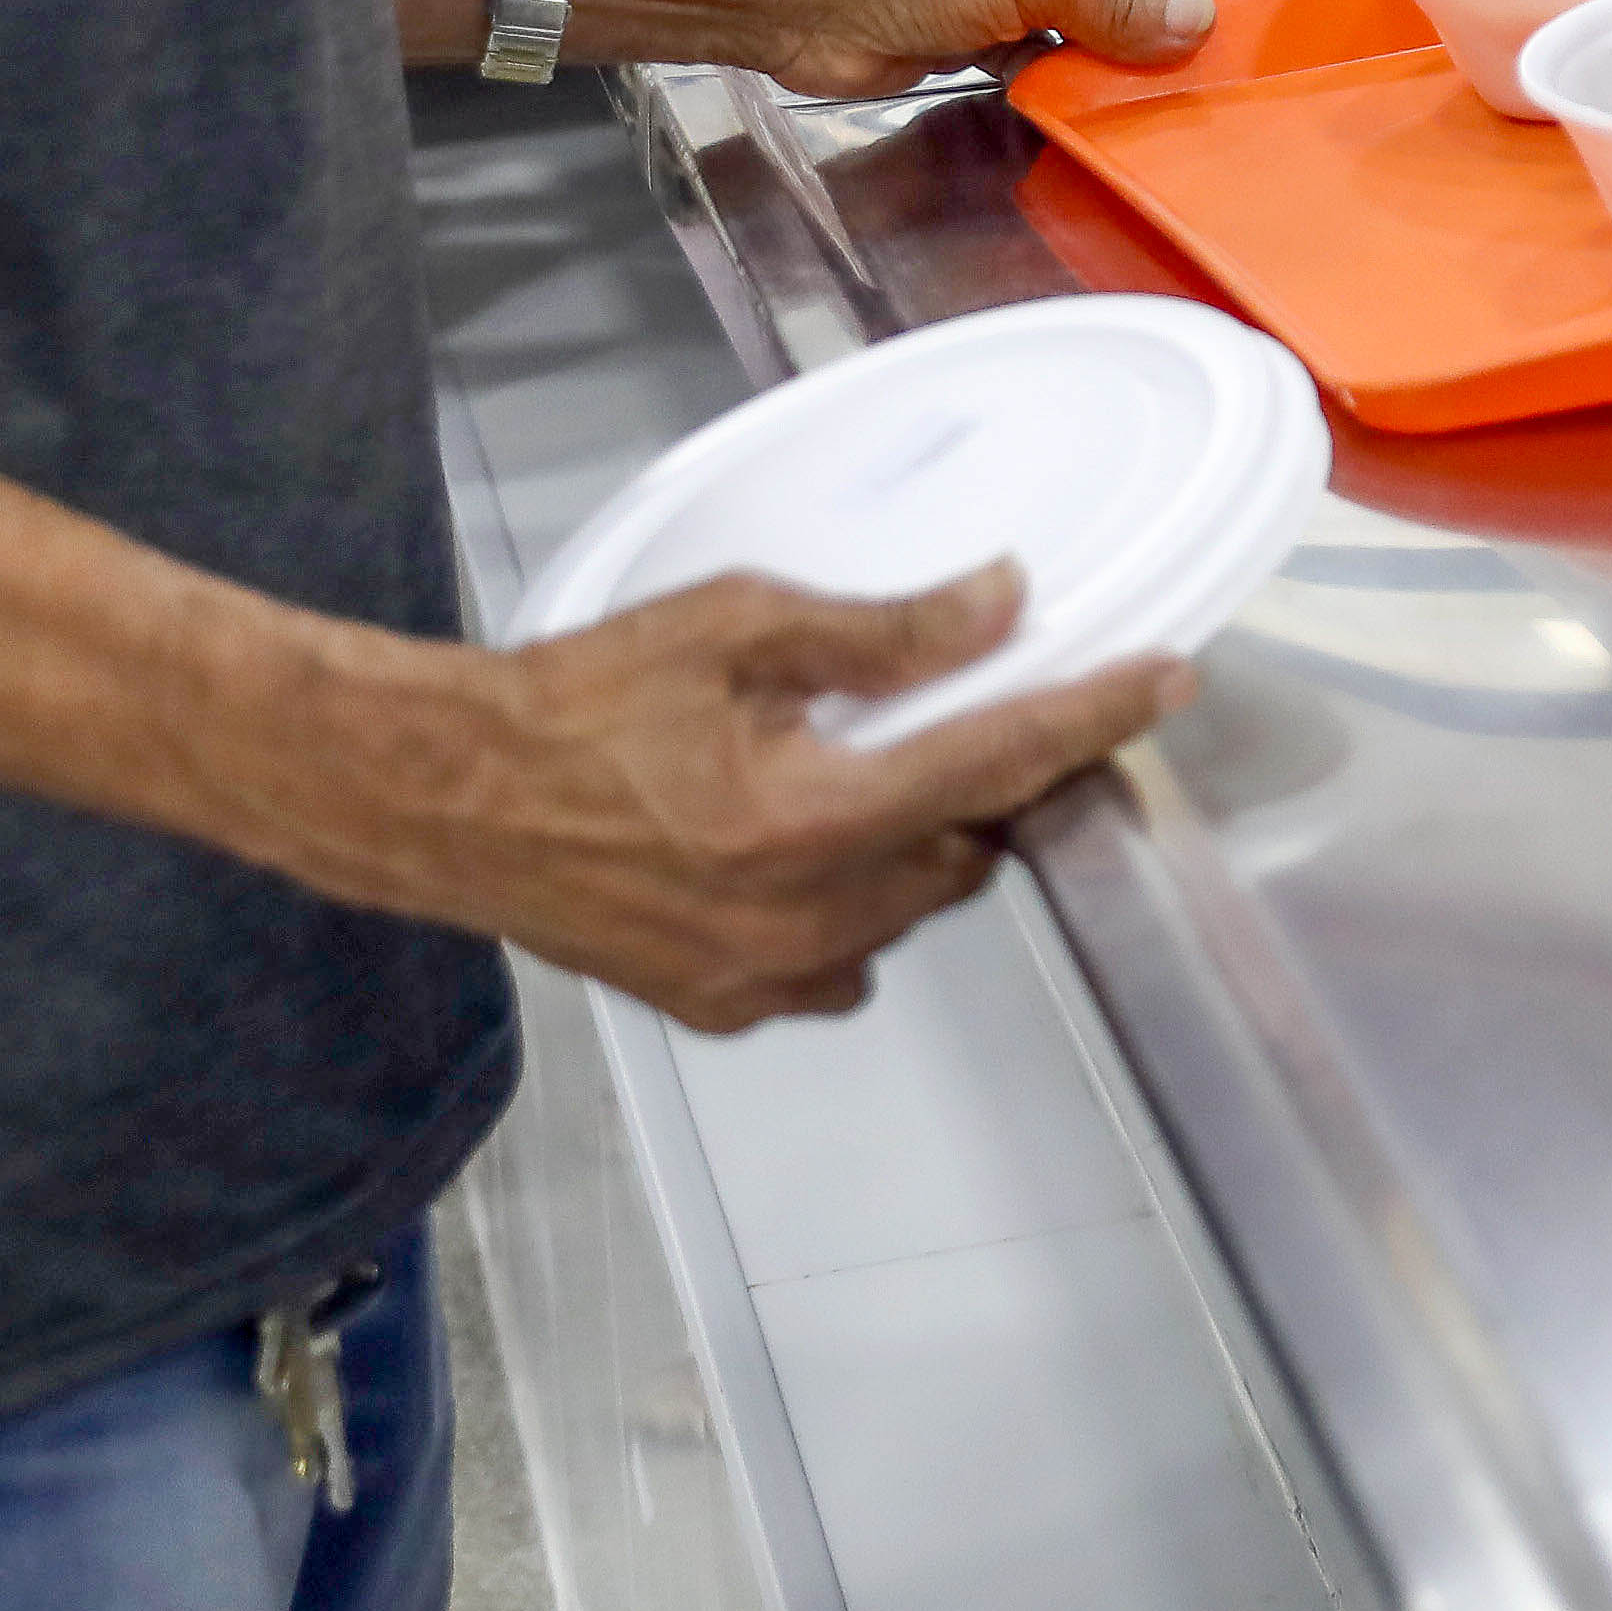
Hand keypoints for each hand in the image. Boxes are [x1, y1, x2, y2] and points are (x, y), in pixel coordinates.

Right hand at [401, 568, 1195, 1028]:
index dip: (1093, 717)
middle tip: (974, 716)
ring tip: (865, 774)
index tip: (1168, 681)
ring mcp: (760, 979)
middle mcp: (799, 921)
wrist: (443, 798)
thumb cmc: (577, 700)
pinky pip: (836, 961)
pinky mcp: (719, 1007)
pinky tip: (807, 848)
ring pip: (907, 912)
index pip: (997, 766)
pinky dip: (850, 906)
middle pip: (966, 853)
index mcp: (809, 819)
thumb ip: (880, 630)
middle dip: (990, 787)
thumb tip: (1002, 603)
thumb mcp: (733, 626)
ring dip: (917, 847)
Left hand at [700, 0, 1270, 93]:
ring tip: (1198, 95)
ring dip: (1130, 56)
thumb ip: (1111, 7)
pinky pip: (1054, 51)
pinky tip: (1117, 108)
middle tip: (1246, 65)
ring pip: (1096, 20)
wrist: (794, 4)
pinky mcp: (984, 28)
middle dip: (1179, 19)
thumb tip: (1197, 21)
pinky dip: (1080, 76)